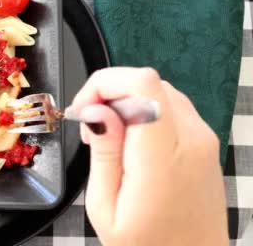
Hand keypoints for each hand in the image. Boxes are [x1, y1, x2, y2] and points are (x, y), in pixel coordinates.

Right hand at [68, 67, 227, 245]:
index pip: (141, 84)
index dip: (105, 83)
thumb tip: (96, 108)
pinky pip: (172, 107)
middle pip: (148, 81)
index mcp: (163, 156)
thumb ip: (103, 152)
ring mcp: (205, 140)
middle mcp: (192, 138)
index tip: (83, 111)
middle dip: (110, 93)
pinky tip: (130, 142)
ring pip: (160, 90)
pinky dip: (145, 111)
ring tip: (107, 139)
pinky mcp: (206, 144)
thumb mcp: (105, 207)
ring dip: (126, 102)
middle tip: (90, 131)